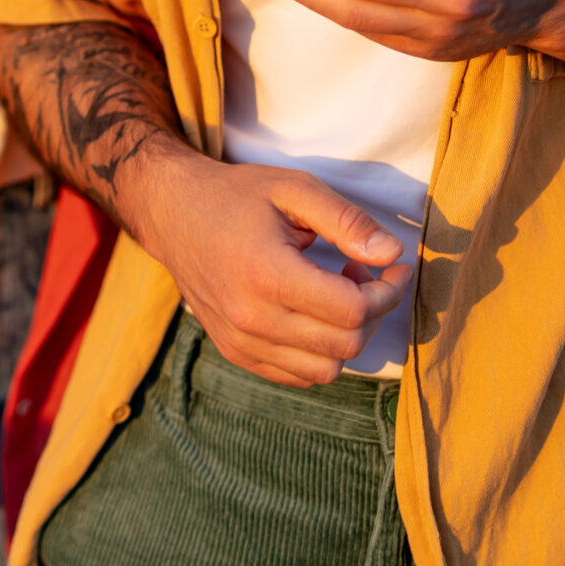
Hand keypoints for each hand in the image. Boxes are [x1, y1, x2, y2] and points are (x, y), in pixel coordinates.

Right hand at [122, 145, 409, 386]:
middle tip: (360, 273)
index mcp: (267, 274)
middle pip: (345, 345)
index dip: (388, 291)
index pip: (353, 310)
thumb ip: (346, 220)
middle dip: (372, 311)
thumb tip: (391, 253)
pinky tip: (311, 314)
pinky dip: (318, 354)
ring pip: (325, 371)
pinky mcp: (235, 351)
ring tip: (332, 295)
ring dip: (345, 337)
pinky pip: (297, 376)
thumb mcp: (294, 189)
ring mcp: (240, 341)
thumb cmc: (235, 196)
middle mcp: (251, 317)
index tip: (394, 267)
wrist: (170, 212)